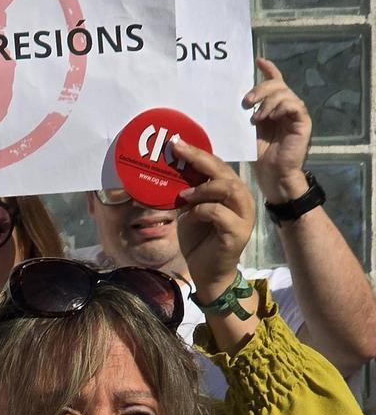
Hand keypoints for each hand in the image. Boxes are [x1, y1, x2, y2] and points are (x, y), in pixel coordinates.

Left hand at [174, 141, 255, 302]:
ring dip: (203, 188)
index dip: (199, 153)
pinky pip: (219, 213)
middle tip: (178, 152)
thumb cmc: (199, 239)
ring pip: (228, 188)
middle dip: (200, 160)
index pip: (218, 166)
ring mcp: (243, 216)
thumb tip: (171, 170)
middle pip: (225, 172)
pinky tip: (190, 215)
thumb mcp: (190, 210)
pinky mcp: (237, 232)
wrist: (207, 271)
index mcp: (231, 191)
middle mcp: (242, 200)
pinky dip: (201, 210)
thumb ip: (189, 192)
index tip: (177, 143)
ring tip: (184, 194)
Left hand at [245, 57, 312, 202]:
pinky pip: (294, 105)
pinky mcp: (303, 122)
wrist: (271, 175)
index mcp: (272, 108)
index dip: (269, 70)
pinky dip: (280, 107)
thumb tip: (225, 102)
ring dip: (267, 101)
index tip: (258, 60)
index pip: (274, 82)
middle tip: (246, 101)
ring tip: (256, 117)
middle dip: (261, 88)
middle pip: (278, 84)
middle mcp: (285, 107)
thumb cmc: (257, 155)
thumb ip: (242, 115)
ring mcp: (295, 114)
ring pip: (285, 93)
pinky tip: (269, 117)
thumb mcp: (245, 131)